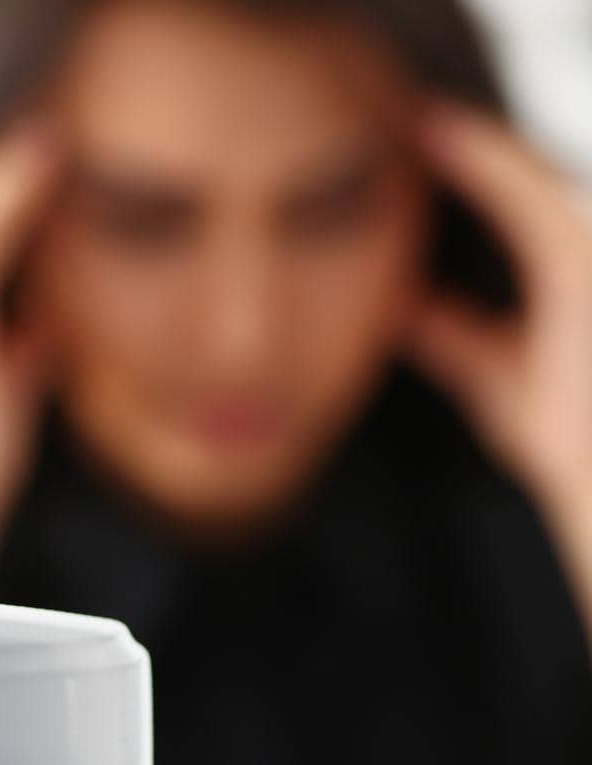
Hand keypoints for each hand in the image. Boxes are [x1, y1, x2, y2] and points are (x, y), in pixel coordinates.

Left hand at [407, 105, 591, 631]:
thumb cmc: (566, 438)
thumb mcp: (493, 375)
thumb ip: (452, 336)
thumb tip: (399, 309)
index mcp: (567, 273)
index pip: (516, 202)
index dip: (470, 166)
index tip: (411, 138)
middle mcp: (582, 252)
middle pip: (525, 179)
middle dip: (468, 148)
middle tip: (403, 117)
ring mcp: (584, 253)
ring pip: (527, 175)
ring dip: (473, 145)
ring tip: (414, 120)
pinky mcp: (579, 263)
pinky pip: (529, 197)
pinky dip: (487, 164)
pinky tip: (441, 137)